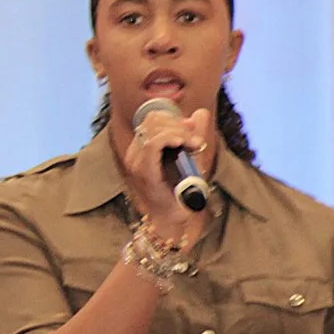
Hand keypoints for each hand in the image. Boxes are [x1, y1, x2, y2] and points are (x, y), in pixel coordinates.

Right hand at [123, 101, 213, 241]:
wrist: (173, 219)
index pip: (151, 118)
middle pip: (152, 119)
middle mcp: (134, 154)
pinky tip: (184, 143)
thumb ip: (194, 134)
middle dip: (178, 123)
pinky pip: (153, 144)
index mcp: (141, 149)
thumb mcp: (191, 157)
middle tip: (195, 139)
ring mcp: (136, 163)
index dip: (173, 116)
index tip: (192, 127)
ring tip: (194, 144)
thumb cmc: (180, 191)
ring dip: (178, 131)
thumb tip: (199, 113)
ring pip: (153, 129)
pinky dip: (170, 138)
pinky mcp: (144, 171)